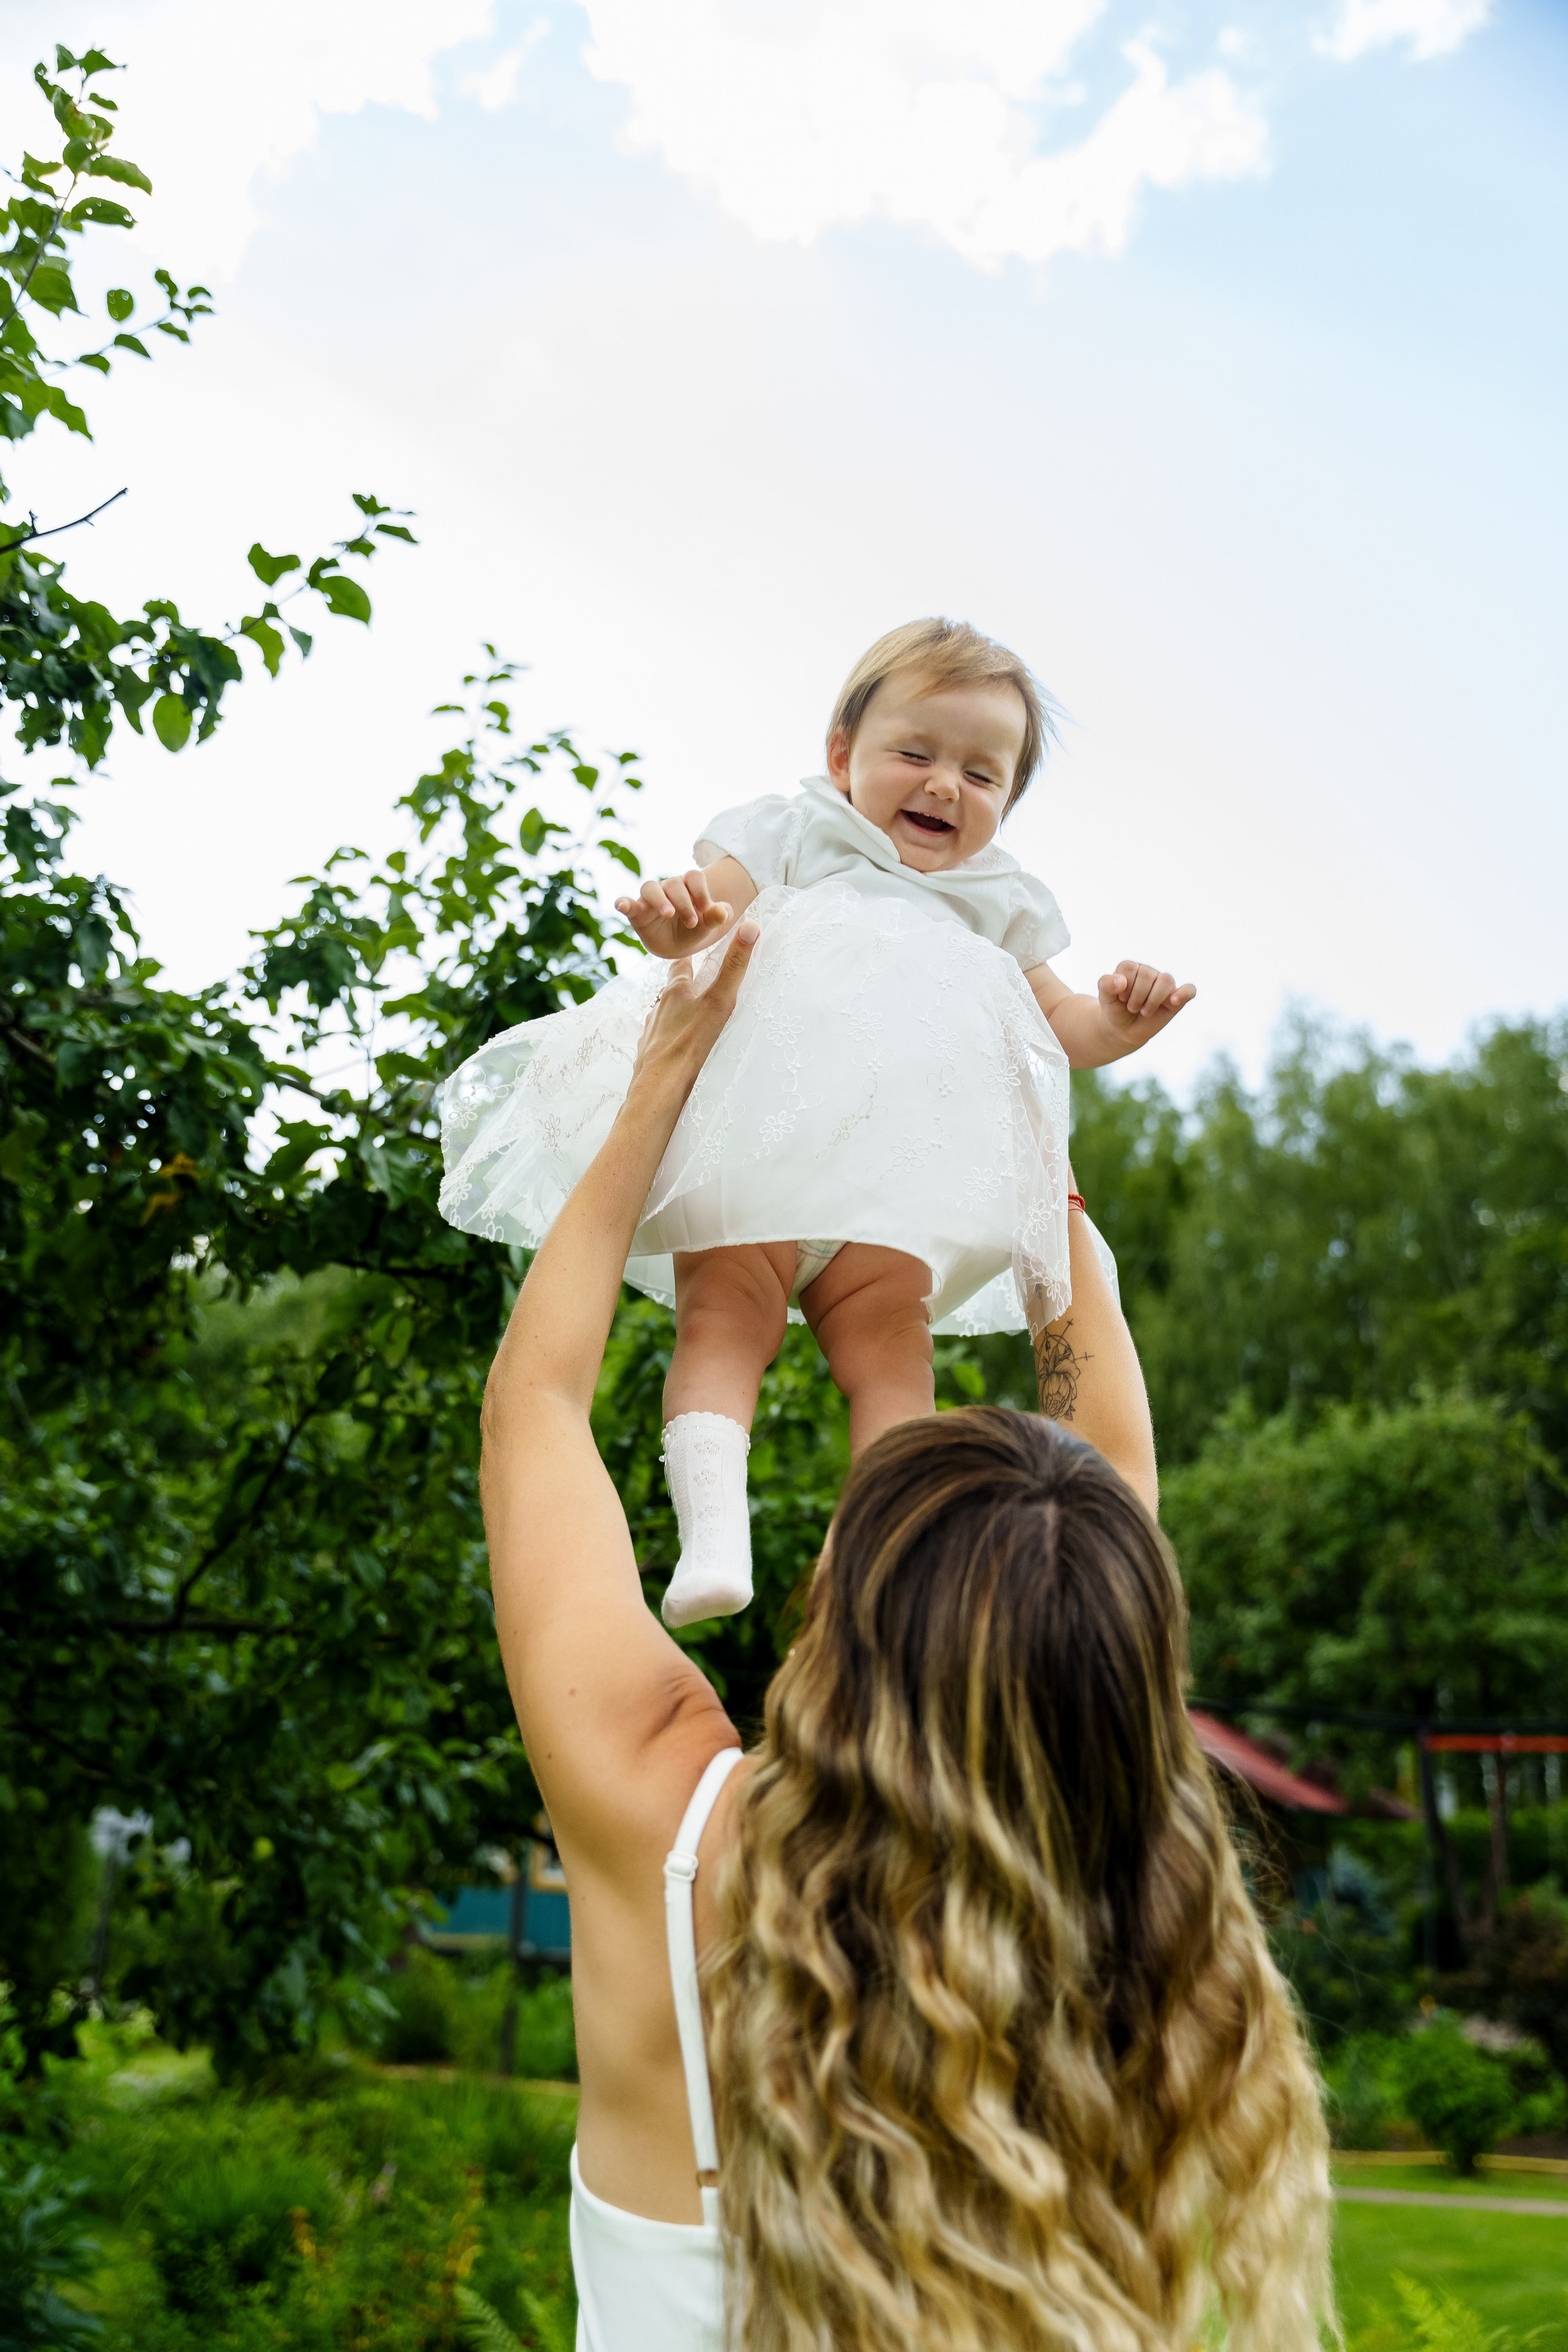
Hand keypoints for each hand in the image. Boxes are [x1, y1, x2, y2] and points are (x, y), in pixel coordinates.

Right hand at [615, 868, 733, 959]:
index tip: (706, 908)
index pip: (693, 877)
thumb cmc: (694, 930)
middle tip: (692, 923)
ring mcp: (651, 899)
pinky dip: (623, 903)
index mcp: (688, 886)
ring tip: (668, 914)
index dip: (700, 890)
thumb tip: (725, 911)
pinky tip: (621, 905)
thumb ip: (717, 917)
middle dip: (684, 902)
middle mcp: (668, 887)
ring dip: (659, 899)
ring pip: (650, 887)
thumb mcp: (707, 925)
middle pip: (674, 884)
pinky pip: (628, 903)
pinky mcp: (637, 912)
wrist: (678, 945)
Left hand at [628, 920, 759, 1104]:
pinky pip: (661, 1041)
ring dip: (677, 1016)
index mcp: (675, 991)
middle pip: (672, 992)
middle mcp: (659, 1007)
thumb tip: (751, 926)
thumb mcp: (719, 1001)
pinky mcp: (649, 1054)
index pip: (681, 964)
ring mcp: (651, 1031)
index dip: (689, 957)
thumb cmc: (690, 1043)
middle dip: (684, 989)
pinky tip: (678, 1049)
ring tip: (691, 1021)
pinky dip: (670, 1040)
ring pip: (665, 1017)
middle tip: (698, 988)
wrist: (659, 1086)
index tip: (696, 952)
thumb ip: (734, 966)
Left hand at [1097, 960, 1194, 1045]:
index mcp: (1131, 968)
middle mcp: (1149, 973)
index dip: (1123, 987)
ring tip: (1144, 1011)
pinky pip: (1190, 990)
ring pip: (1166, 980)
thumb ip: (1106, 985)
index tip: (1120, 999)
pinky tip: (1174, 1001)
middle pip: (1147, 974)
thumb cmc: (1115, 1011)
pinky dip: (1185, 993)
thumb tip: (1120, 981)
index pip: (1129, 968)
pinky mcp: (1176, 999)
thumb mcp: (1105, 999)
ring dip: (1152, 1000)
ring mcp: (1164, 985)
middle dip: (1136, 996)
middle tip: (1131, 1008)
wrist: (1124, 1030)